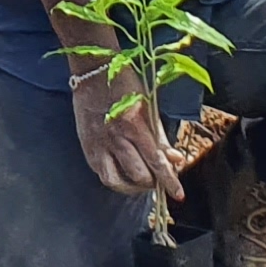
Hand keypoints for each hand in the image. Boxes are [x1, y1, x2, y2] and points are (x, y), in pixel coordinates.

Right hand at [67, 67, 184, 198]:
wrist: (92, 71)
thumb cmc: (125, 84)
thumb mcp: (147, 107)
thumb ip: (160, 136)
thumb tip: (175, 160)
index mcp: (135, 126)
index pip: (156, 162)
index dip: (169, 181)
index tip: (178, 194)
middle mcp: (116, 139)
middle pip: (138, 175)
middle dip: (152, 182)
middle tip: (158, 179)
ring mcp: (99, 144)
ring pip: (116, 181)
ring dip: (132, 187)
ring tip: (141, 183)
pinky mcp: (87, 147)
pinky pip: (101, 173)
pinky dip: (115, 178)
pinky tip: (123, 175)